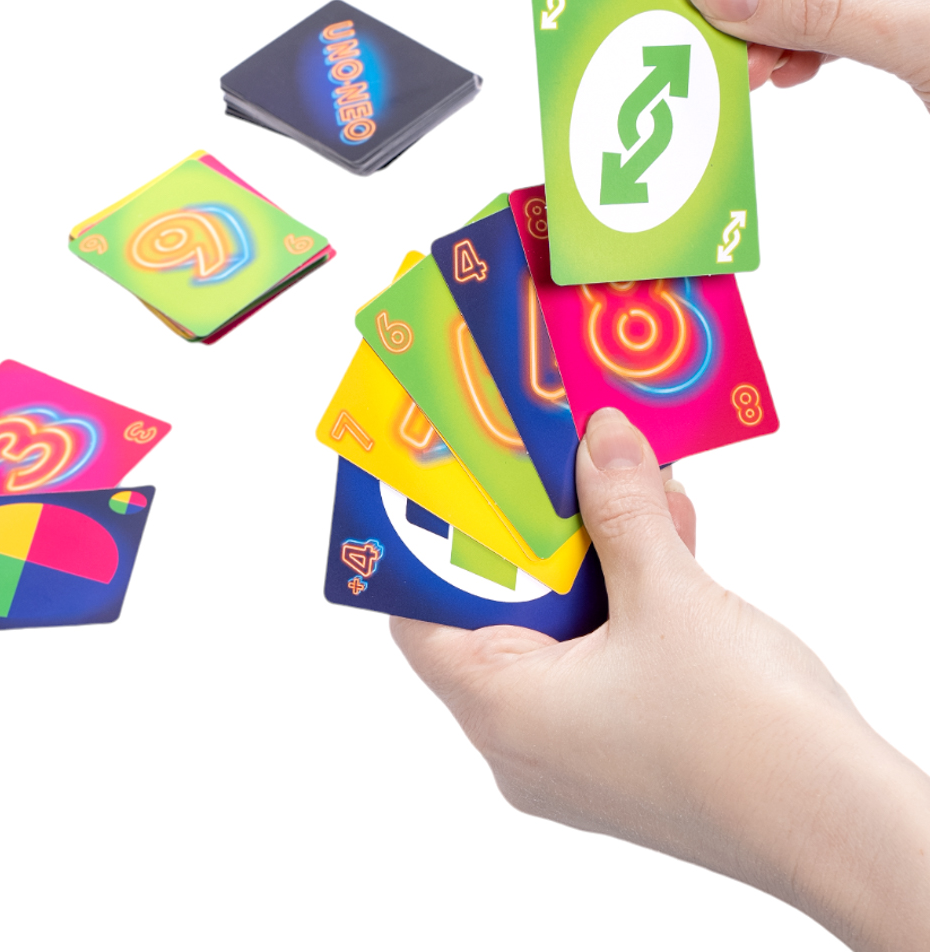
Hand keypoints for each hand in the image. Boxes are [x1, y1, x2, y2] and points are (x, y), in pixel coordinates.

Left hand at [392, 408, 929, 950]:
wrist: (848, 829)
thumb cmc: (746, 736)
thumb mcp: (669, 596)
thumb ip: (621, 510)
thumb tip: (599, 440)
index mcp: (503, 710)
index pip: (421, 621)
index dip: (424, 554)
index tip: (442, 491)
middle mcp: (525, 740)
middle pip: (500, 614)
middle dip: (538, 535)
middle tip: (549, 469)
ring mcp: (578, 749)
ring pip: (564, 630)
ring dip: (597, 557)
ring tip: (627, 486)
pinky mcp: (628, 747)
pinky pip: (606, 656)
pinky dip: (628, 599)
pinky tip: (669, 535)